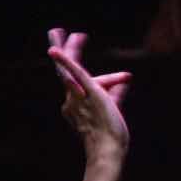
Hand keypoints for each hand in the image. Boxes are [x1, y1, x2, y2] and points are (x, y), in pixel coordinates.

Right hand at [47, 29, 131, 163]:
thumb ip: (116, 93)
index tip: (125, 77)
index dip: (109, 79)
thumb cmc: (111, 135)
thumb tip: (125, 78)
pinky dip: (67, 61)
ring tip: (57, 31)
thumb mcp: (113, 108)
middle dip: (64, 52)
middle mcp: (72, 99)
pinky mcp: (86, 92)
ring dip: (64, 49)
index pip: (89, 83)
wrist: (109, 148)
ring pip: (67, 70)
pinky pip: (74, 73)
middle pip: (65, 72)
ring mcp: (77, 96)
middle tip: (56, 33)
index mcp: (78, 104)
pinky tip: (55, 50)